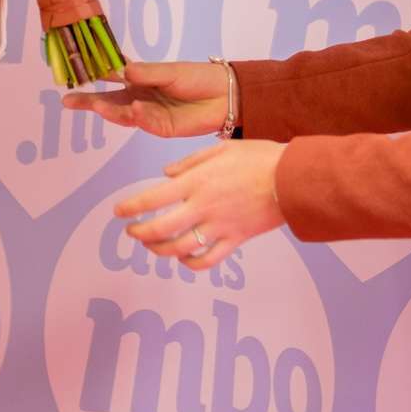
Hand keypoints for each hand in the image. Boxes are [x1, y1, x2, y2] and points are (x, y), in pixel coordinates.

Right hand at [62, 60, 227, 138]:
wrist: (224, 96)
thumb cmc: (197, 78)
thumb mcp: (170, 71)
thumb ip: (146, 72)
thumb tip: (122, 70)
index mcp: (140, 79)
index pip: (112, 76)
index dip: (93, 75)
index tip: (74, 73)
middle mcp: (140, 97)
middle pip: (109, 100)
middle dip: (89, 101)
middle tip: (68, 101)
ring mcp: (149, 114)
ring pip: (123, 114)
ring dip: (110, 110)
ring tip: (96, 105)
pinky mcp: (161, 128)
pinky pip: (145, 122)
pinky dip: (138, 116)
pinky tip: (134, 109)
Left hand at [115, 140, 287, 270]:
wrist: (291, 178)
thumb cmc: (258, 157)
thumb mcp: (221, 148)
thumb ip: (190, 162)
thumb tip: (166, 173)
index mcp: (196, 182)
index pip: (153, 198)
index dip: (131, 207)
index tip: (119, 212)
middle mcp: (203, 207)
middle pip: (160, 229)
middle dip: (140, 233)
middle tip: (131, 231)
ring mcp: (219, 227)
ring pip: (180, 248)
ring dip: (160, 250)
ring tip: (152, 246)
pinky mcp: (235, 240)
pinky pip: (208, 260)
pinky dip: (191, 263)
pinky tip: (183, 258)